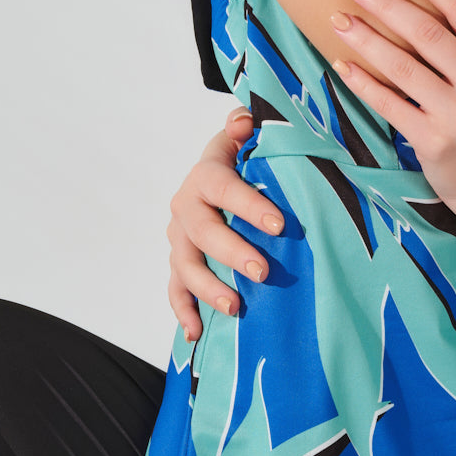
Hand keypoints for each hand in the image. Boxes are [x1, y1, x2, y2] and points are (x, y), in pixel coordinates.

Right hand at [167, 109, 283, 339]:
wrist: (219, 176)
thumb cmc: (243, 160)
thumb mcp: (247, 139)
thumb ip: (248, 129)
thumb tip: (245, 121)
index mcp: (206, 175)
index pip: (223, 188)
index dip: (248, 205)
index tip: (280, 224)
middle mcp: (186, 206)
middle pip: (202, 232)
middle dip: (231, 253)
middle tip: (262, 272)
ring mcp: (179, 239)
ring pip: (184, 266)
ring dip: (207, 288)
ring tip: (235, 306)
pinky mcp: (179, 264)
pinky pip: (175, 291)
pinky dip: (184, 313)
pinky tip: (197, 335)